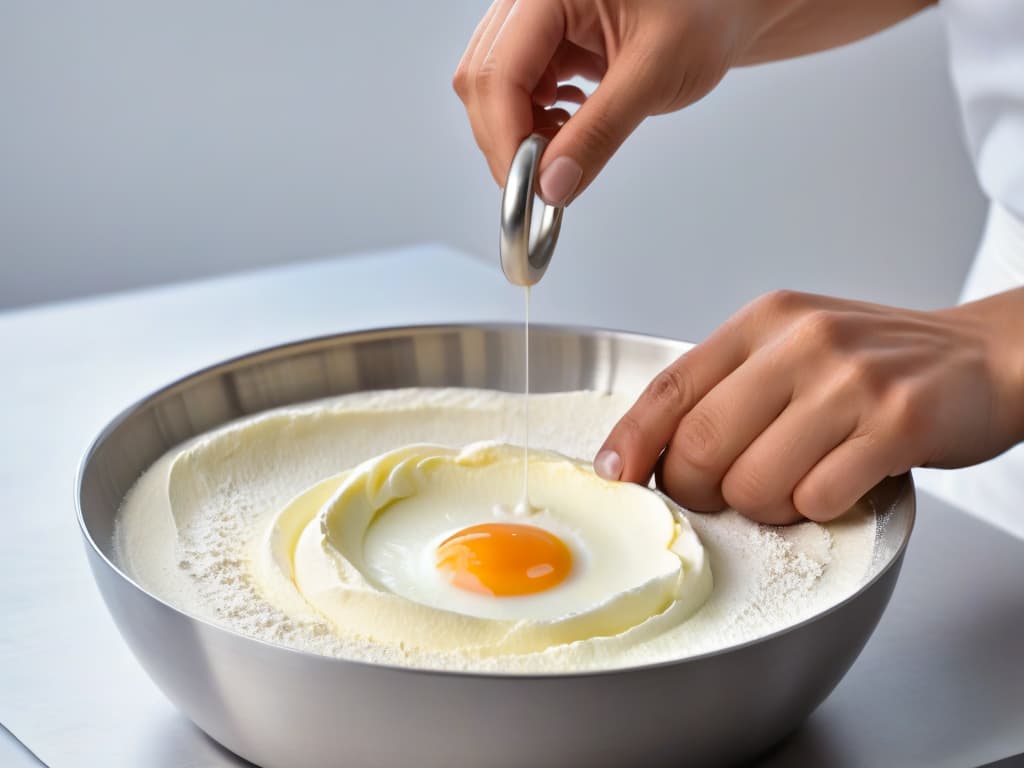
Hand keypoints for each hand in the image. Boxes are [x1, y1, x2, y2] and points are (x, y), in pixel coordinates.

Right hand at [452, 0, 756, 204]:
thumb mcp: (654, 75)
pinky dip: (532, 120)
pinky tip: (565, 130)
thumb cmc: (705, 14)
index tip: (526, 186)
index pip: (500, 70)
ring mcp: (532, 17)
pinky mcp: (541, 39)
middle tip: (541, 183)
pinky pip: (513, 87)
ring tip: (562, 153)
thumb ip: (599, 133)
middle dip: (506, 139)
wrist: (723, 5)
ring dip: (518, 132)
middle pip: (482, 79)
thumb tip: (551, 187)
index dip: (506, 135)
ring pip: (491, 87)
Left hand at [594, 289, 1023, 523]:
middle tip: (724, 494)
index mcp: (765, 322)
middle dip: (699, 490)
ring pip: (754, 484)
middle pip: (702, 446)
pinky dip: (819, 508)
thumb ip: (729, 387)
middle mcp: (803, 343)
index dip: (633, 438)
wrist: (983, 357)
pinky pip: (817, 499)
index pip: (672, 386)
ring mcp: (851, 382)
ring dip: (766, 506)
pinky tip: (842, 481)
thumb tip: (655, 450)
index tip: (615, 474)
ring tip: (799, 480)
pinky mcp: (896, 425)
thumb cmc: (877, 364)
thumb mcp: (792, 348)